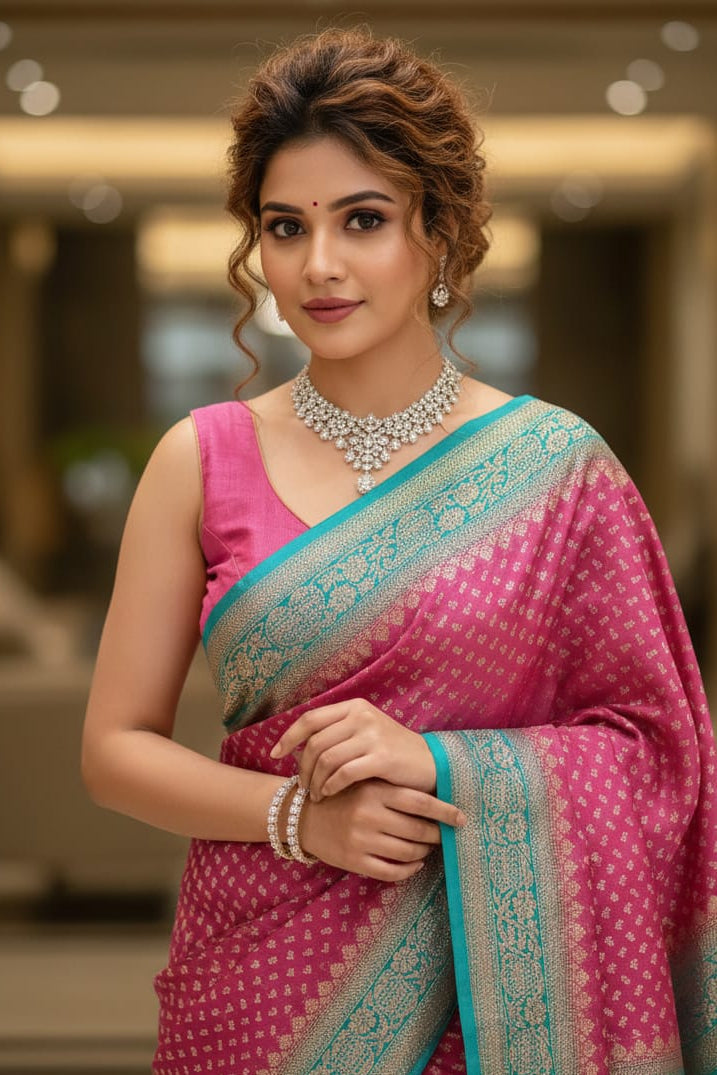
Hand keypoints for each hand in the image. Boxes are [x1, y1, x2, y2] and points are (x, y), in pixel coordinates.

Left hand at [270, 698, 436, 800]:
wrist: (431, 764)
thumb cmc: (394, 752)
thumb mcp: (366, 733)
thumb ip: (338, 732)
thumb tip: (301, 745)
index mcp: (354, 707)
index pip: (310, 719)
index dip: (288, 737)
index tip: (275, 754)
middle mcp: (361, 716)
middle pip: (315, 743)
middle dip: (302, 768)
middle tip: (302, 787)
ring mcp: (372, 735)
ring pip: (326, 759)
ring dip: (315, 781)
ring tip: (316, 795)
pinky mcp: (381, 757)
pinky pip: (343, 773)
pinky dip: (331, 786)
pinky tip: (329, 794)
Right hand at [300, 778, 465, 882]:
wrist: (304, 815)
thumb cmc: (344, 795)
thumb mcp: (366, 781)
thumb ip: (395, 787)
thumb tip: (439, 797)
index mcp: (375, 790)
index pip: (421, 802)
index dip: (445, 812)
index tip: (462, 818)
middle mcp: (369, 814)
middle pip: (418, 830)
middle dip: (437, 834)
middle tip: (443, 834)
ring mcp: (361, 840)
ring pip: (408, 853)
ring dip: (423, 853)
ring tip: (426, 847)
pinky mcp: (354, 861)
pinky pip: (392, 872)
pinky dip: (409, 870)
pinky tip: (413, 864)